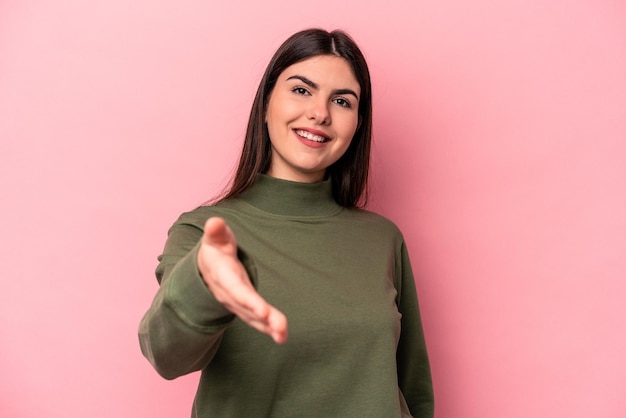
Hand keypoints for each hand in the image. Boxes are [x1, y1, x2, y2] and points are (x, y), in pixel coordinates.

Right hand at [197, 217, 287, 343]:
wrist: (205, 267)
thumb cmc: (215, 249)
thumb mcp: (215, 238)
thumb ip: (216, 232)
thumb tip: (214, 222)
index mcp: (223, 275)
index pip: (237, 290)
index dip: (249, 301)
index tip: (263, 311)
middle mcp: (229, 294)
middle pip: (247, 308)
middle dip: (263, 318)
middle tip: (280, 328)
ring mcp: (236, 303)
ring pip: (253, 317)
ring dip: (268, 327)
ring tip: (283, 336)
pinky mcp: (244, 308)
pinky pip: (256, 320)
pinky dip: (268, 328)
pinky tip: (281, 336)